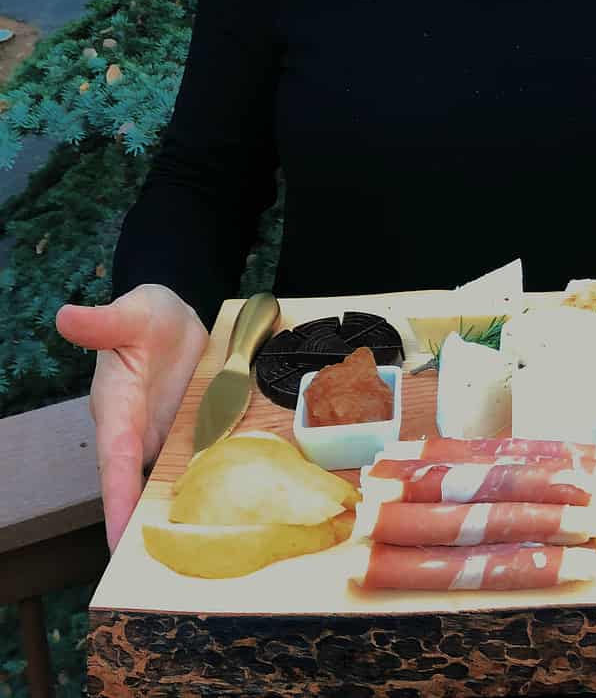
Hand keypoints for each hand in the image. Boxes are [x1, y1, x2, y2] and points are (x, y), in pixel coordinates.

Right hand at [55, 284, 207, 550]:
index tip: (116, 540)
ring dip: (183, 517)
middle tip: (159, 574)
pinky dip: (214, 489)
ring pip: (172, 486)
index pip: (115, 463)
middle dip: (146, 530)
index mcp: (118, 413)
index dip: (115, 501)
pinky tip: (236, 513)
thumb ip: (103, 322)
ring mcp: (169, 439)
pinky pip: (202, 467)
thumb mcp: (130, 314)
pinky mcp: (196, 435)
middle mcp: (141, 436)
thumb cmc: (146, 316)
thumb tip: (67, 315)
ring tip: (202, 558)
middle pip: (140, 492)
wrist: (177, 316)